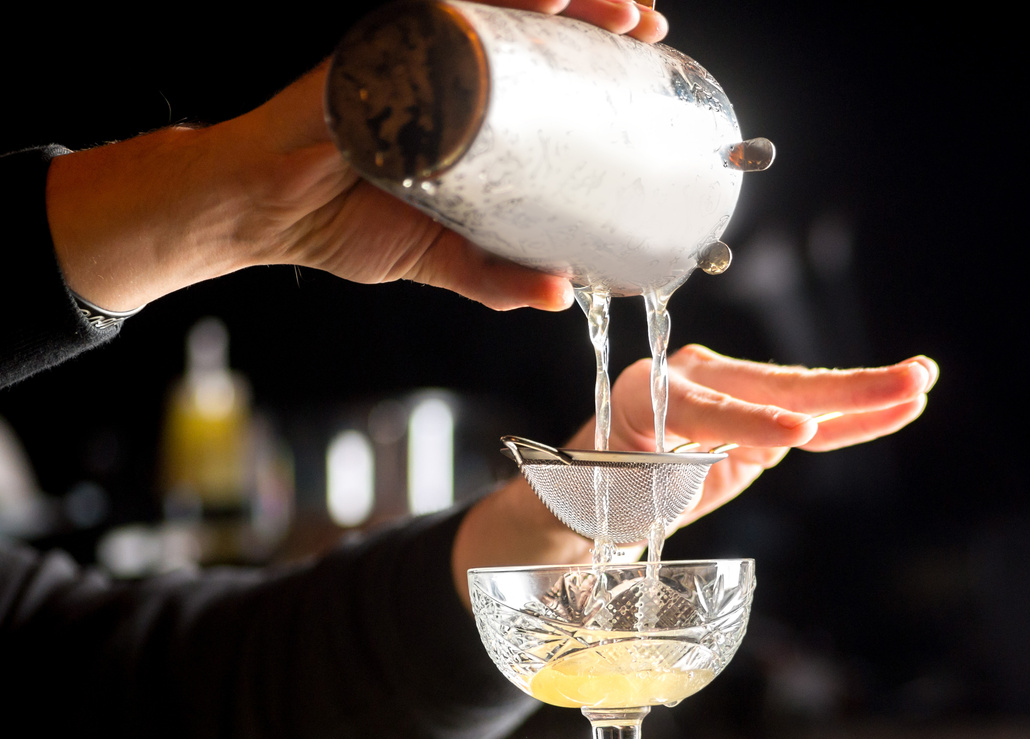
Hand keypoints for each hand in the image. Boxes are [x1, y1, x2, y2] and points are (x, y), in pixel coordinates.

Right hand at [45, 0, 666, 313]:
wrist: (257, 215)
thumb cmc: (337, 221)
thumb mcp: (437, 257)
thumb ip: (496, 276)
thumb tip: (560, 295)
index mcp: (464, 113)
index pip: (539, 73)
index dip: (593, 62)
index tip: (648, 60)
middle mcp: (440, 73)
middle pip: (530, 31)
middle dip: (592, 21)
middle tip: (646, 26)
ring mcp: (408, 58)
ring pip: (497, 15)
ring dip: (558, 5)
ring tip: (615, 9)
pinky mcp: (375, 58)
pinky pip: (438, 22)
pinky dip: (489, 10)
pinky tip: (538, 2)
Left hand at [451, 347, 936, 599]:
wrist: (588, 499)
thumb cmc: (581, 501)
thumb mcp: (586, 502)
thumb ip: (613, 491)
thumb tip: (628, 487)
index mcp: (641, 394)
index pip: (703, 408)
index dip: (749, 424)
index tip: (796, 435)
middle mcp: (690, 382)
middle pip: (770, 388)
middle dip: (836, 390)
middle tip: (896, 384)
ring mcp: (730, 398)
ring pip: (803, 399)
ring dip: (865, 394)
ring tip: (919, 383)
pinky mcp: (757, 426)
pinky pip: (812, 423)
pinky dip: (855, 419)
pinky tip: (900, 406)